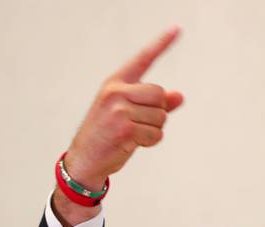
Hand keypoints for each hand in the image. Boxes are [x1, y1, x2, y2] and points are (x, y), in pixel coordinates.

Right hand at [64, 26, 183, 190]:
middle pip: (160, 95)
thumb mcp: (128, 113)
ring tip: (132, 134)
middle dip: (157, 112)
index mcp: (116, 83)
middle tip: (138, 124)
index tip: (177, 29)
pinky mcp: (124, 129)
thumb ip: (155, 104)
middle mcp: (116, 92)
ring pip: (161, 117)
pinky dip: (150, 142)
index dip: (161, 44)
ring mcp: (119, 110)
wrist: (85, 160)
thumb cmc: (108, 135)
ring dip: (153, 130)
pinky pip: (156, 134)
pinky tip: (131, 144)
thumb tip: (180, 95)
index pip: (143, 59)